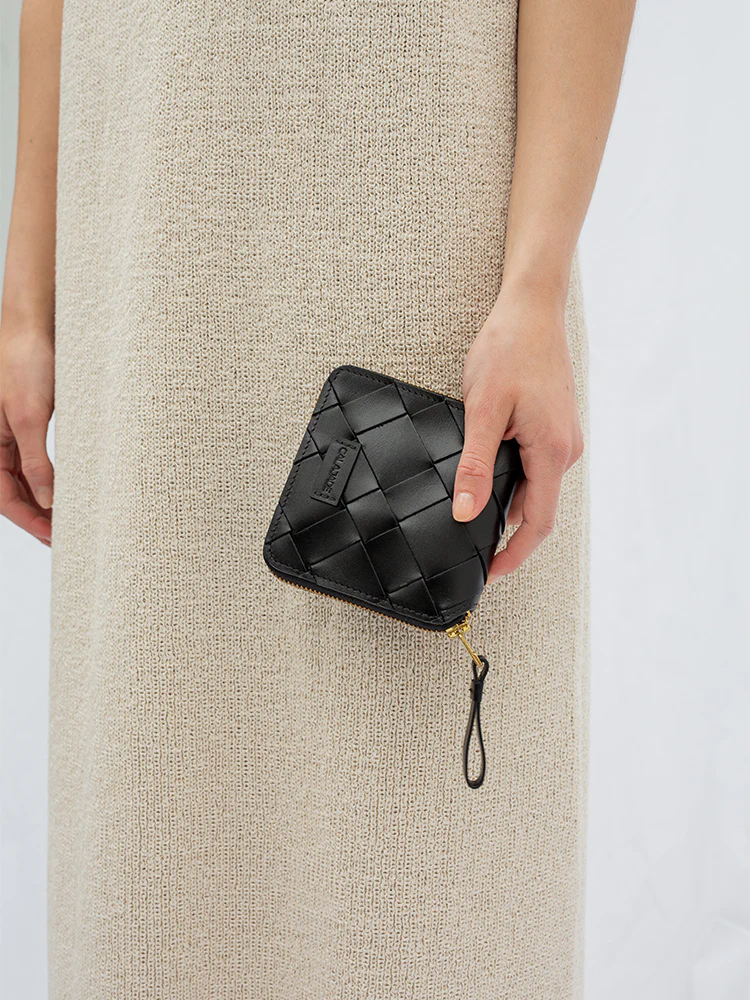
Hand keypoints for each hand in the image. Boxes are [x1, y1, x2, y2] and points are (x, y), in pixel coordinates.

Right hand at [0, 323, 54, 545]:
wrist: (37, 328)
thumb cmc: (27, 365)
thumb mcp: (31, 417)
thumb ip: (37, 460)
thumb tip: (47, 501)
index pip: (3, 497)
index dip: (28, 521)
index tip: (53, 537)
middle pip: (13, 493)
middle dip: (36, 518)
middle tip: (62, 539)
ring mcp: (13, 435)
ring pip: (25, 480)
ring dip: (43, 502)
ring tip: (67, 523)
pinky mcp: (32, 424)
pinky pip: (36, 461)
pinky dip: (50, 480)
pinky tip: (67, 492)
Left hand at [452, 285, 582, 581]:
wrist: (530, 307)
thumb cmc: (509, 349)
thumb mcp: (483, 410)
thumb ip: (476, 465)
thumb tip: (466, 512)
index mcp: (551, 452)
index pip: (537, 524)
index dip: (513, 555)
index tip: (488, 575)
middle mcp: (565, 450)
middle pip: (536, 509)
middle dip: (505, 533)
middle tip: (468, 548)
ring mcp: (561, 437)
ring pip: (533, 487)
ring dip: (506, 503)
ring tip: (470, 513)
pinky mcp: (552, 426)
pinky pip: (533, 466)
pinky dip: (511, 480)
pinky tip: (484, 475)